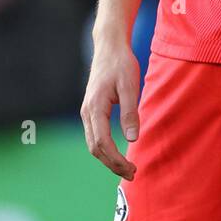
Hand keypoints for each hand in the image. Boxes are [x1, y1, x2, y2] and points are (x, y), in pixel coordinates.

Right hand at [80, 36, 140, 179]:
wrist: (109, 47)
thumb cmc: (121, 64)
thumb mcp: (130, 86)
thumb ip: (130, 113)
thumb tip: (131, 139)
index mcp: (95, 107)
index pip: (102, 142)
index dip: (116, 159)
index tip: (132, 167)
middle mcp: (87, 112)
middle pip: (95, 148)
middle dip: (112, 164)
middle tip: (133, 173)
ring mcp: (87, 112)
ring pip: (93, 143)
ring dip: (108, 158)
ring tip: (127, 167)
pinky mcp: (91, 110)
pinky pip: (95, 136)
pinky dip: (105, 149)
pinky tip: (118, 153)